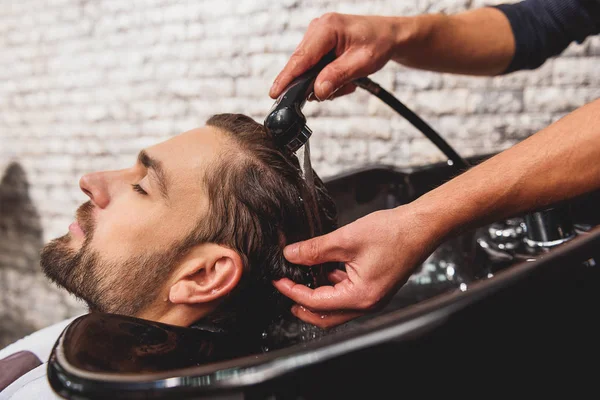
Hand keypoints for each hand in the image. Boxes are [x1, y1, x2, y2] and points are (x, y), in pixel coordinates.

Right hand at [269, 13, 409, 100]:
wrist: (390, 36)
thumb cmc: (379, 44)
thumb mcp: (362, 63)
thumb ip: (338, 77)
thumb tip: (318, 92)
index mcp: (327, 28)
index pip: (301, 59)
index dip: (287, 78)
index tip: (274, 94)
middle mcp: (317, 29)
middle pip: (302, 66)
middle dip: (316, 84)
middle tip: (342, 88)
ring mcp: (316, 36)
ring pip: (308, 70)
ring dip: (325, 82)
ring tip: (349, 82)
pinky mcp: (318, 45)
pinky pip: (314, 68)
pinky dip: (327, 78)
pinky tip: (344, 77)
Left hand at [273, 205, 444, 327]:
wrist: (421, 226)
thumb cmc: (393, 232)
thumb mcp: (346, 239)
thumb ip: (315, 249)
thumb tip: (291, 255)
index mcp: (360, 297)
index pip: (316, 303)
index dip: (293, 292)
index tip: (278, 281)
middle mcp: (368, 304)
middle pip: (325, 317)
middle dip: (302, 304)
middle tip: (285, 288)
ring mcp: (373, 299)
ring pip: (336, 309)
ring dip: (316, 297)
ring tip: (300, 278)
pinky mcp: (375, 289)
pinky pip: (347, 297)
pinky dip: (331, 289)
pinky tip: (322, 271)